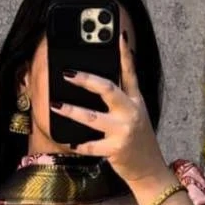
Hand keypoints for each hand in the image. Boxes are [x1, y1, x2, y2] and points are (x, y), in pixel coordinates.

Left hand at [54, 31, 168, 188]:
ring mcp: (123, 131)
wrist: (148, 169)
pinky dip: (78, 144)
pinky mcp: (115, 149)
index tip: (117, 34)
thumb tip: (98, 83)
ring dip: (72, 111)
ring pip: (92, 118)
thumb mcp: (136, 114)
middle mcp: (130, 112)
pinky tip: (69, 141)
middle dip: (86, 79)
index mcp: (135, 101)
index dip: (124, 53)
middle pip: (107, 89)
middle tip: (67, 73)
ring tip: (56, 105)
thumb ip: (122, 98)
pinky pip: (90, 145)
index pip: (130, 72)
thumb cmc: (138, 141)